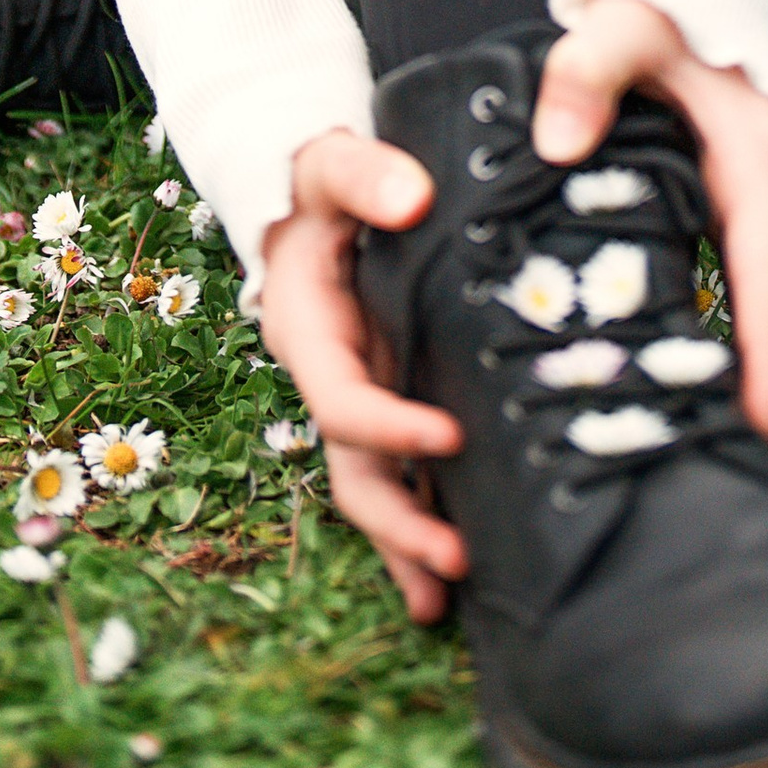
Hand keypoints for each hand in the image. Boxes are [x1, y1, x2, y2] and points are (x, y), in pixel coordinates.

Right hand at [256, 126, 466, 620]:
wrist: (315, 195)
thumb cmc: (327, 180)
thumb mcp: (332, 164)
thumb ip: (364, 174)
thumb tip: (412, 196)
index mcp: (310, 333)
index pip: (343, 399)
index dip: (389, 426)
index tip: (450, 438)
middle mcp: (331, 378)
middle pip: (355, 469)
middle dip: (397, 522)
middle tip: (457, 559)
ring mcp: (362, 394)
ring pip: (374, 486)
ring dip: (405, 544)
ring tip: (445, 603)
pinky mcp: (392, 397)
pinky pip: (402, 470)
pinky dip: (422, 517)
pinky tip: (457, 573)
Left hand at [534, 0, 767, 500]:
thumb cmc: (662, 9)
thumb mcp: (627, 25)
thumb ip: (589, 68)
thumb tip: (554, 140)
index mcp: (754, 171)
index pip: (767, 281)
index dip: (767, 361)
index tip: (758, 436)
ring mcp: (755, 221)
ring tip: (764, 493)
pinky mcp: (731, 228)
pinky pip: (747, 314)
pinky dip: (748, 374)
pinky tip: (719, 424)